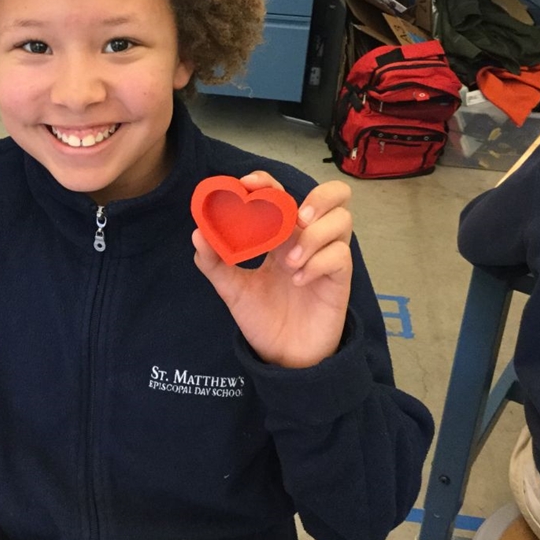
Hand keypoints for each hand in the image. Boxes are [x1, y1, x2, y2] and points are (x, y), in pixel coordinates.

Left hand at [192, 171, 352, 368]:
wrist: (282, 357)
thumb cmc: (262, 318)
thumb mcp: (232, 289)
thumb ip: (214, 263)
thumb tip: (198, 233)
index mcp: (281, 234)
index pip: (283, 193)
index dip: (269, 182)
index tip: (247, 184)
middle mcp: (308, 240)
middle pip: (334, 196)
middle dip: (317, 198)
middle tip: (295, 218)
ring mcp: (327, 257)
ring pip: (342, 221)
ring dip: (314, 235)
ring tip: (289, 261)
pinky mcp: (340, 280)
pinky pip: (340, 256)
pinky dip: (318, 262)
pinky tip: (298, 280)